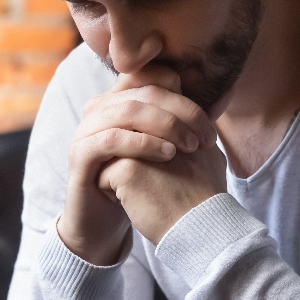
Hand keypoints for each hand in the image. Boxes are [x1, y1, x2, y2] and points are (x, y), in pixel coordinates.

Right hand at [59, 66, 216, 264]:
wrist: (105, 222)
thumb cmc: (140, 183)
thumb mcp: (163, 149)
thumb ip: (182, 124)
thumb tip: (219, 100)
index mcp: (120, 101)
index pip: (152, 76)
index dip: (184, 94)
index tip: (208, 123)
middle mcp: (100, 109)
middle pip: (145, 91)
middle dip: (182, 111)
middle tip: (206, 137)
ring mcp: (86, 130)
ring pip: (127, 111)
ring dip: (166, 125)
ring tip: (190, 146)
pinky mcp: (79, 156)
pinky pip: (110, 139)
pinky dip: (142, 143)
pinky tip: (167, 155)